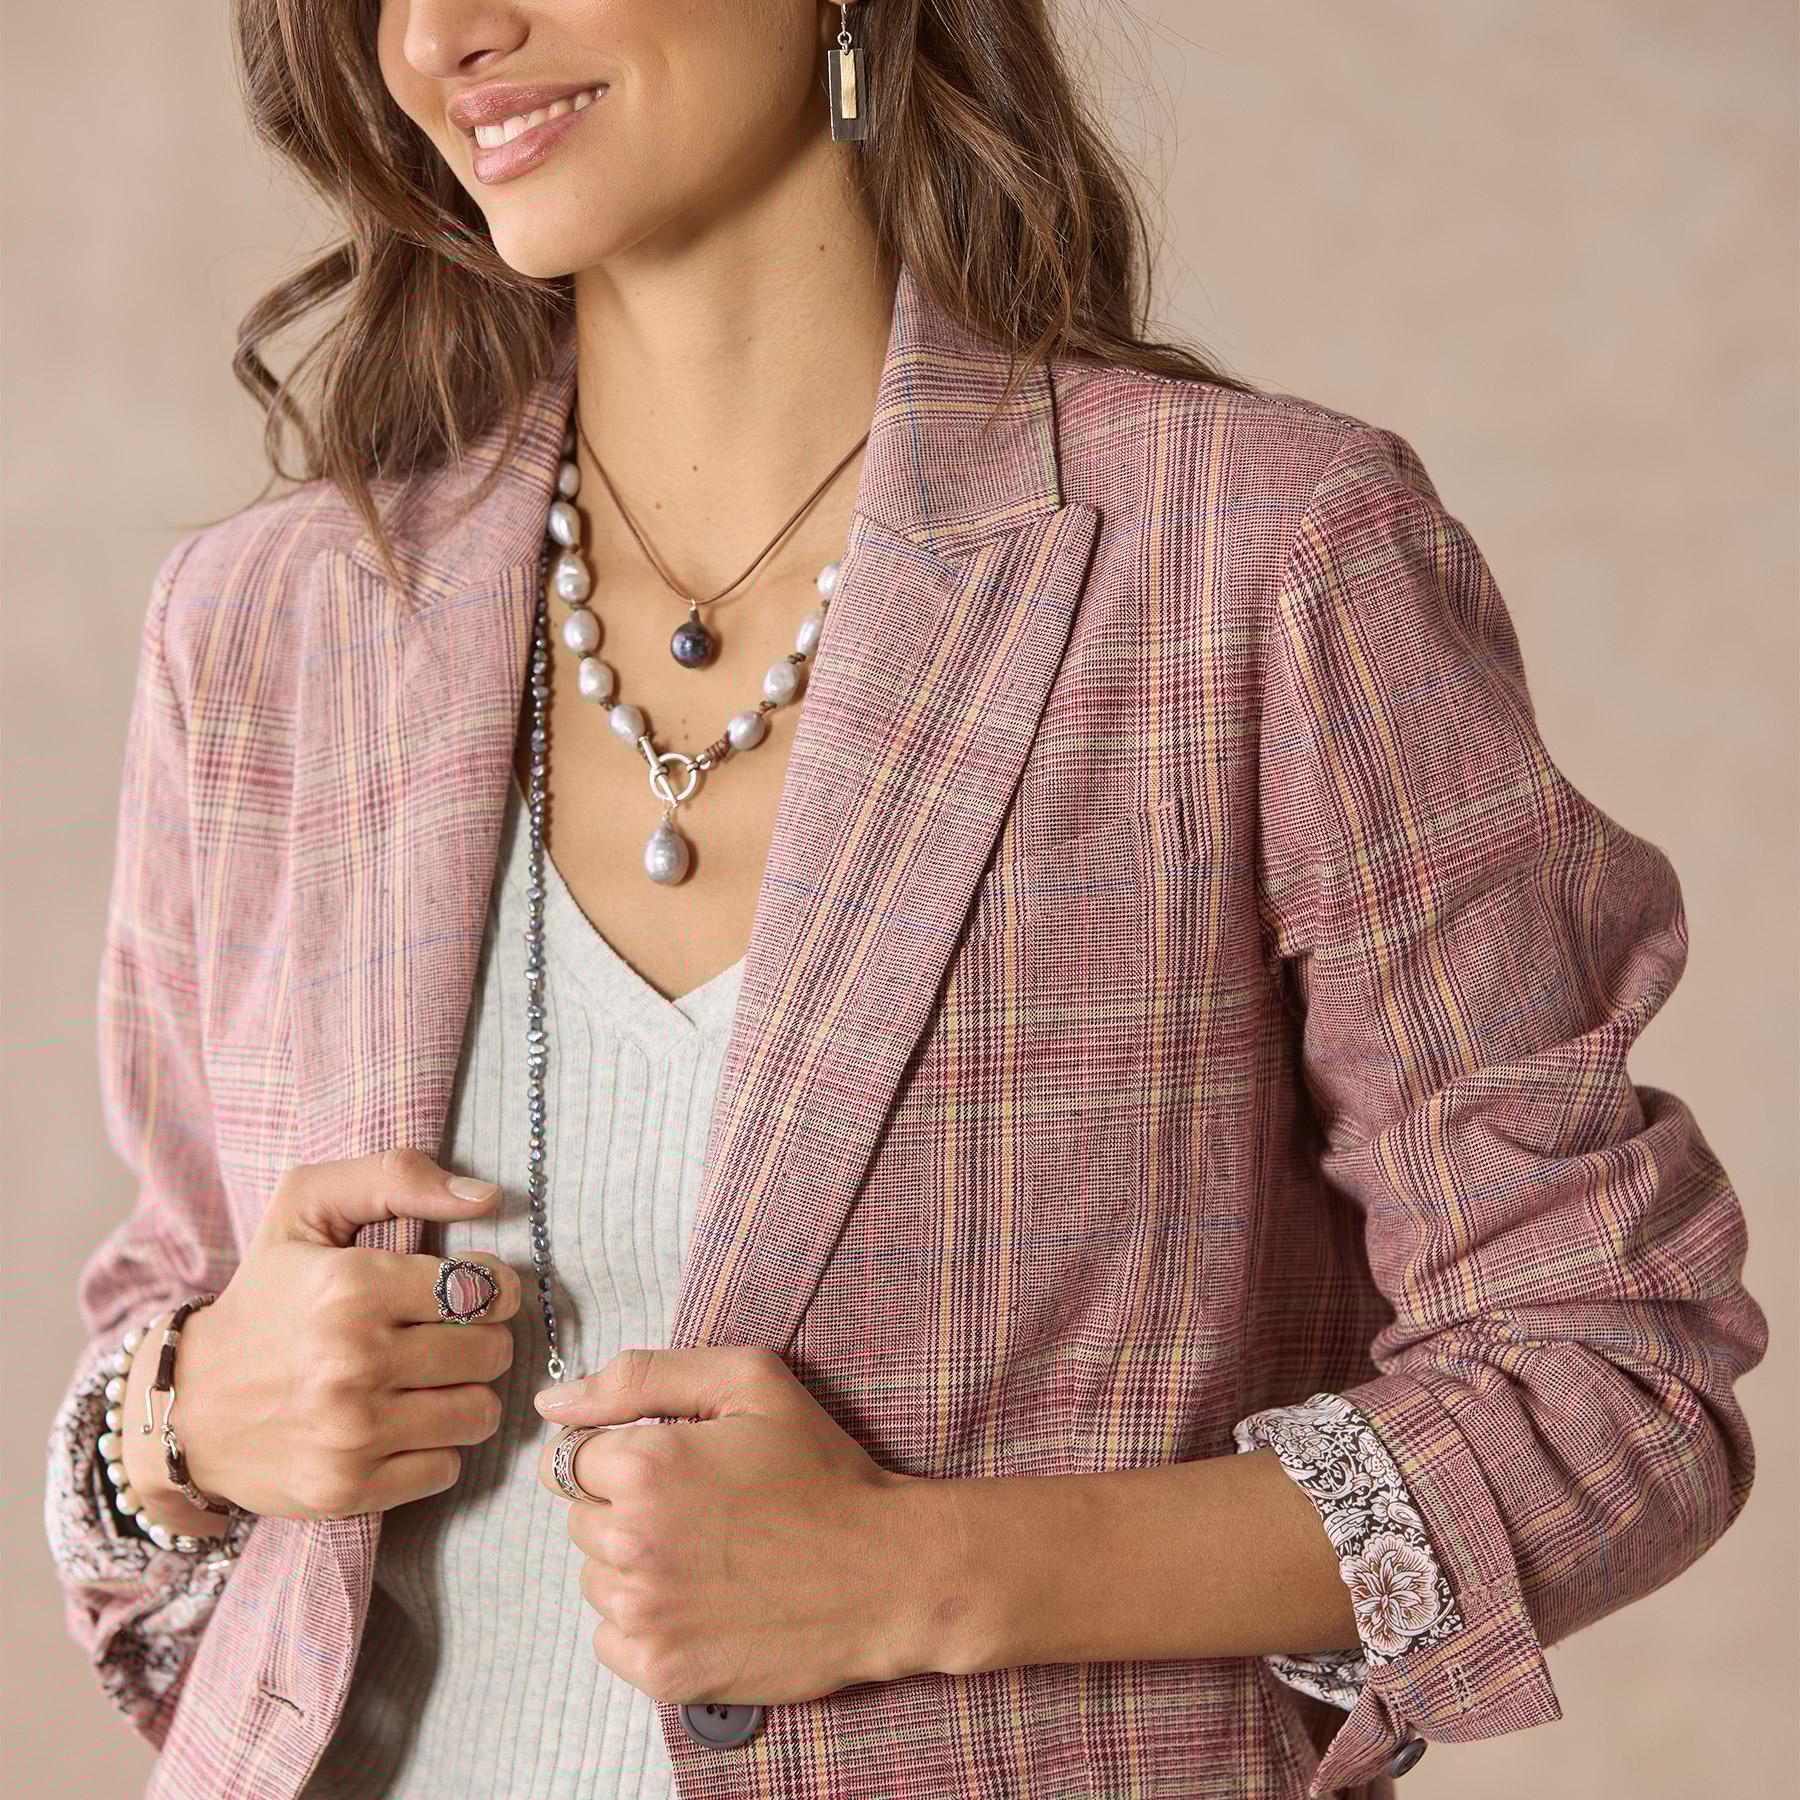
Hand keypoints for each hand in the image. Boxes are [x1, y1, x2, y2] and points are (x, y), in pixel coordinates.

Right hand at [120, 1147, 522, 1530]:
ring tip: (425, 1381)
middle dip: (481, 1340)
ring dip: (464, 1395)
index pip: (486, 1288)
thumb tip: (488, 1197)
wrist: (186, 1402)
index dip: (492, 1287)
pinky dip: (434, 1448)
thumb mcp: (308, 1207)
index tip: (470, 1291)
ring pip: (479, 1413)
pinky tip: (399, 1425)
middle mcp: (352, 1362)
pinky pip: (447, 1468)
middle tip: (445, 1337)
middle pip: (492, 1353)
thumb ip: (398, 1177)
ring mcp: (350, 1433)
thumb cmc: (265, 1294)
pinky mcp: (346, 1490)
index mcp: (352, 1287)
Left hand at [532, 1346, 933, 1706]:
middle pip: (580, 1519)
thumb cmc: (822, 1470)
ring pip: (595, 1579)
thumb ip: (641, 1376)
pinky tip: (703, 1599)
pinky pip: (611, 1639)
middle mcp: (631, 1541)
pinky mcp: (660, 1672)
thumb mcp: (749, 1382)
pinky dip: (647, 1621)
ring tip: (710, 1554)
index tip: (672, 1465)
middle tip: (703, 1508)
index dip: (620, 1453)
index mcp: (645, 1465)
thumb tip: (553, 1403)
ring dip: (634, 1566)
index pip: (570, 1457)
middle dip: (625, 1508)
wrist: (885, 1573)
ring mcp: (644, 1614)